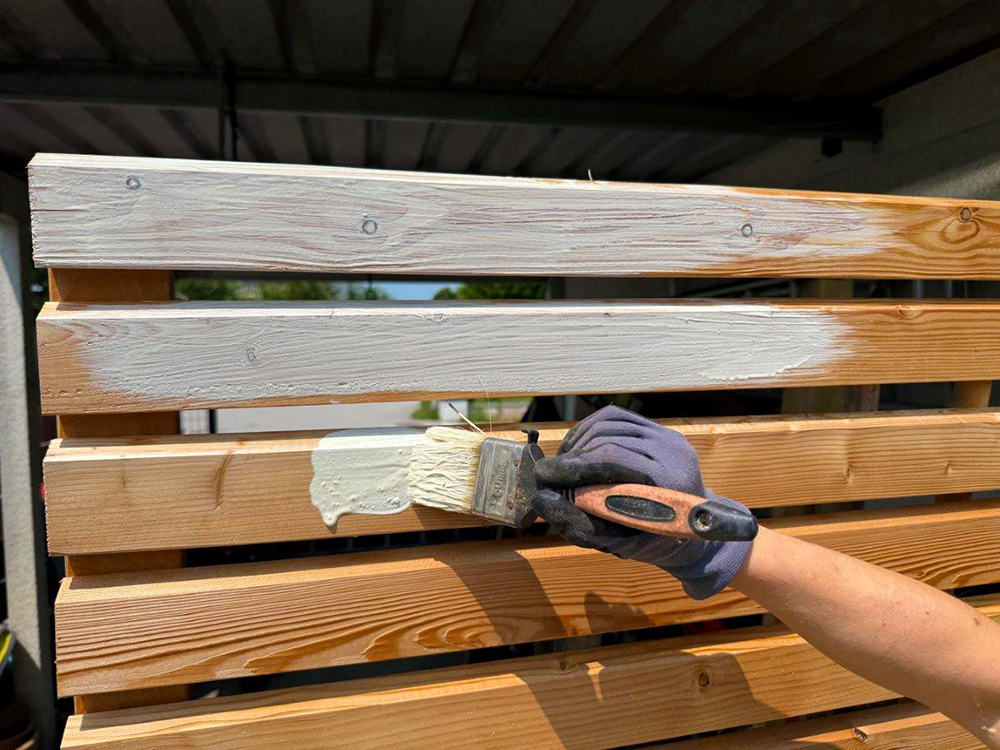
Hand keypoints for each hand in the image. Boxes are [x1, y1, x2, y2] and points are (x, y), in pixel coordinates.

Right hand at [531, 405, 752, 599]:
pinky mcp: (661, 430)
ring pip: (607, 423)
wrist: (695, 531)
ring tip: (564, 464)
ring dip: (577, 442)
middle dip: (571, 455)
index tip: (544, 475)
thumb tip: (543, 500)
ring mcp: (669, 437)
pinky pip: (615, 417)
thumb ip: (580, 525)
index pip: (610, 456)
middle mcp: (673, 451)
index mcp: (668, 481)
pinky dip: (589, 430)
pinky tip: (578, 449)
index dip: (572, 465)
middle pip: (606, 437)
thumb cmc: (654, 543)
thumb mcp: (618, 544)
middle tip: (549, 474)